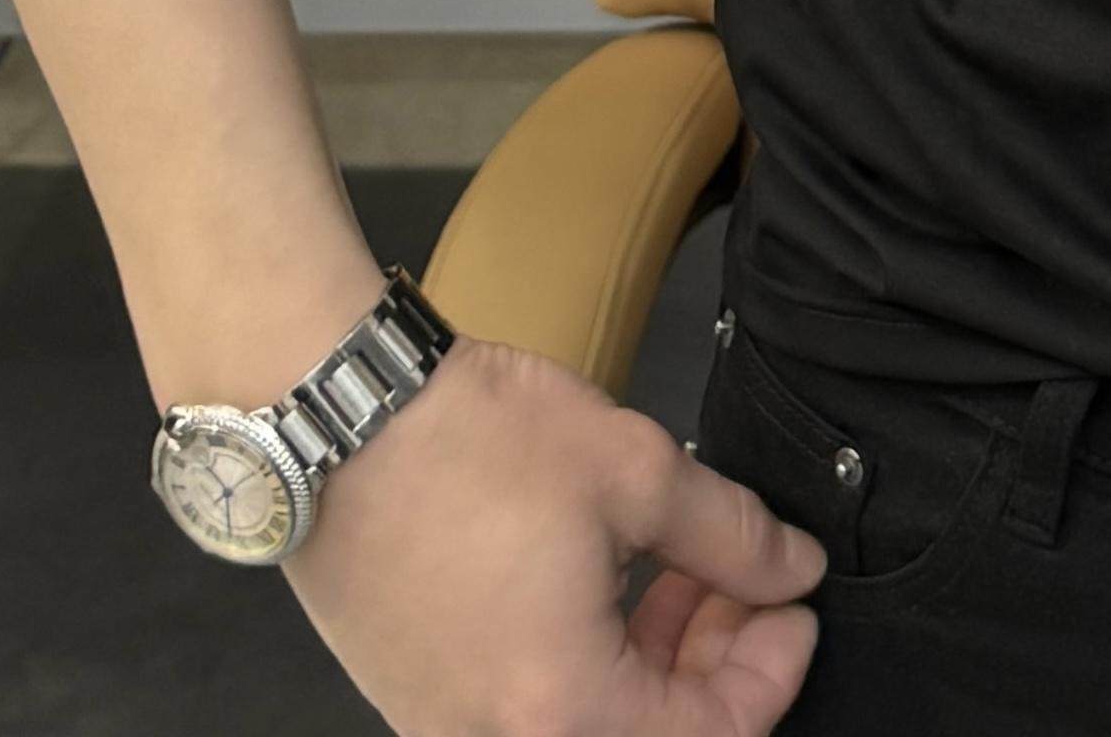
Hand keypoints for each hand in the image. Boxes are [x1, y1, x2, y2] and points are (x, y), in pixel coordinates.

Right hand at [280, 339, 826, 735]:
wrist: (320, 407)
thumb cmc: (458, 439)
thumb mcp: (637, 472)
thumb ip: (734, 536)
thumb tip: (790, 569)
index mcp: (562, 710)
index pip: (715, 734)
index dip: (771, 668)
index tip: (791, 607)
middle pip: (649, 735)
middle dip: (713, 660)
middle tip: (741, 583)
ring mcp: (442, 719)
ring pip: (586, 720)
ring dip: (649, 656)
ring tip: (675, 569)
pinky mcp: (409, 687)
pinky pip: (522, 699)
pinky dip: (581, 654)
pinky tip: (601, 581)